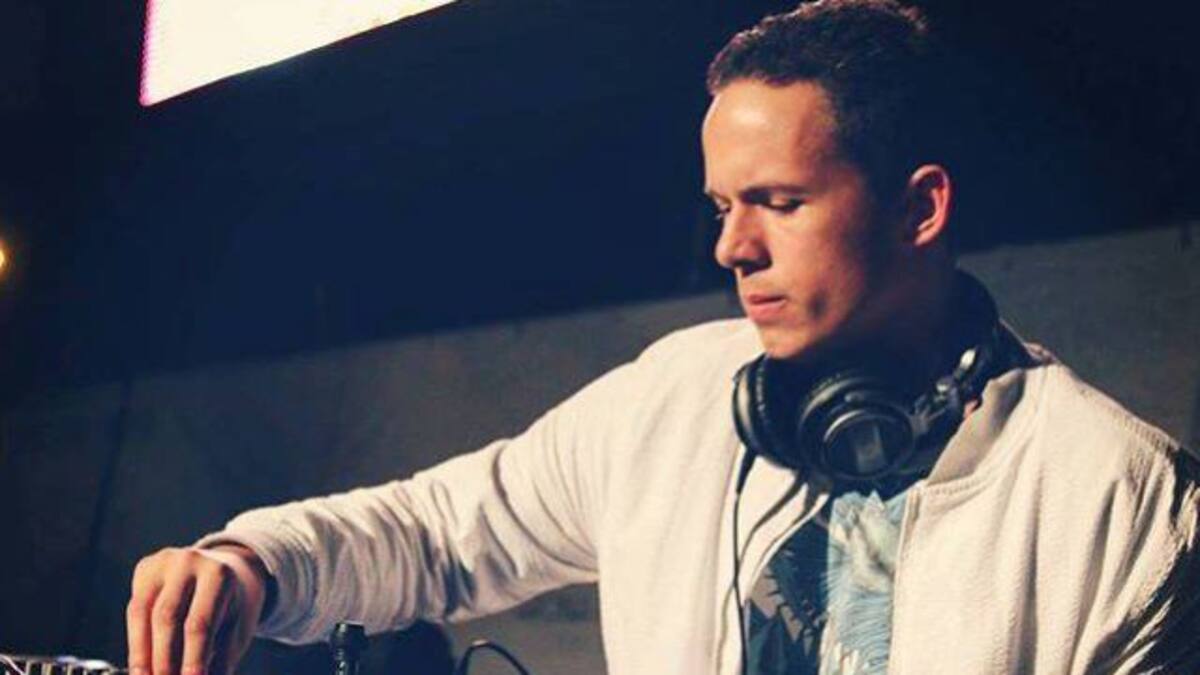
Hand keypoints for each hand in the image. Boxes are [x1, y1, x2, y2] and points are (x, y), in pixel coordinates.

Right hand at [127, 545, 270, 674]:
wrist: (223, 572)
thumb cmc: (228, 610)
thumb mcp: (233, 632)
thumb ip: (219, 661)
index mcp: (219, 575)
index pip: (199, 624)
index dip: (191, 659)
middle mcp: (190, 561)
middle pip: (166, 617)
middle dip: (162, 660)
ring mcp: (164, 561)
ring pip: (141, 613)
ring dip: (141, 654)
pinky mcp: (145, 568)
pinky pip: (133, 609)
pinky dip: (135, 642)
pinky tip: (141, 666)